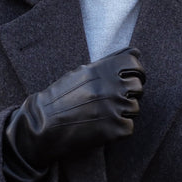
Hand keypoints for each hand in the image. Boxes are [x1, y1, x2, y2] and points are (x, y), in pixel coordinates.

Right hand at [4, 47, 144, 172]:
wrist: (42, 126)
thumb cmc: (59, 99)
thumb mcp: (80, 73)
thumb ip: (108, 63)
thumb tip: (136, 52)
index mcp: (103, 70)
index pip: (135, 64)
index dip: (135, 72)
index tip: (129, 80)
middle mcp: (112, 86)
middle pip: (138, 87)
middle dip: (129, 94)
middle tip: (112, 102)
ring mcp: (115, 108)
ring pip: (134, 108)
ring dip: (123, 112)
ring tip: (102, 116)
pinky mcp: (116, 130)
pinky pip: (129, 127)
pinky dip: (119, 129)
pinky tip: (102, 128)